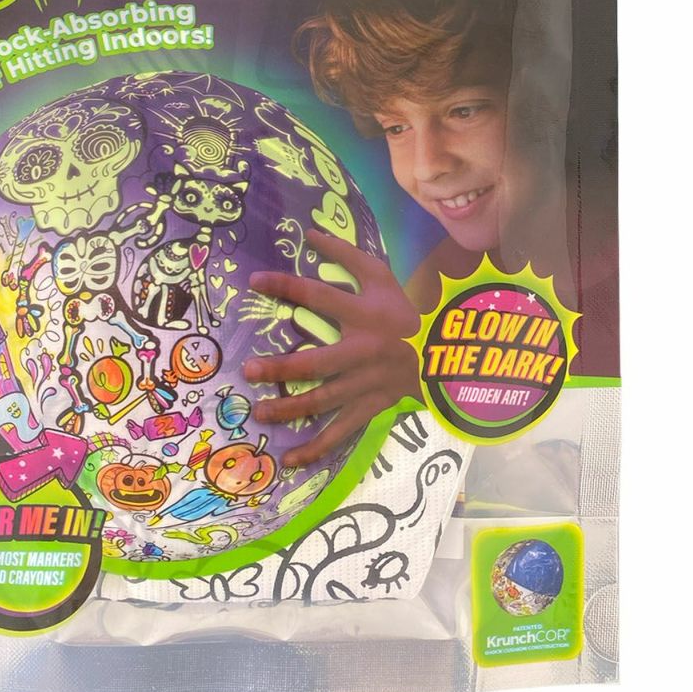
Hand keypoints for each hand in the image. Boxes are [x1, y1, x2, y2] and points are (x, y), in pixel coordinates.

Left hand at [243, 229, 421, 467]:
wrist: (445, 352)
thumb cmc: (404, 309)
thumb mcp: (381, 275)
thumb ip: (345, 255)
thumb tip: (310, 232)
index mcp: (363, 313)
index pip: (319, 296)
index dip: (286, 286)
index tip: (255, 280)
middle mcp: (363, 351)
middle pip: (317, 363)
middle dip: (281, 369)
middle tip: (248, 370)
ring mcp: (366, 384)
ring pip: (325, 401)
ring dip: (290, 409)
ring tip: (258, 412)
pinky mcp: (370, 407)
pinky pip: (341, 431)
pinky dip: (316, 448)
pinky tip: (289, 459)